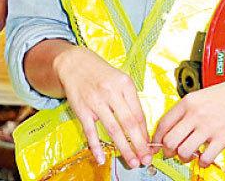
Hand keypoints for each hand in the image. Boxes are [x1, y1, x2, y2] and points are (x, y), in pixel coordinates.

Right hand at [53, 45, 150, 168]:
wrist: (74, 63)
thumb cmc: (101, 74)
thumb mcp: (120, 81)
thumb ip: (131, 102)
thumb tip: (141, 129)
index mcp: (125, 85)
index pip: (139, 114)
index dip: (145, 134)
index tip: (150, 147)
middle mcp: (111, 92)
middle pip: (129, 123)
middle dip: (139, 144)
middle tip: (146, 159)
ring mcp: (95, 101)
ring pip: (113, 129)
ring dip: (124, 148)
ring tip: (132, 161)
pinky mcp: (82, 109)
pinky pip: (90, 131)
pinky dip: (96, 146)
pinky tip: (101, 158)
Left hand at [152, 74, 224, 166]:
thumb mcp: (204, 96)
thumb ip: (191, 110)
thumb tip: (178, 127)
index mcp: (188, 102)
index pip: (163, 124)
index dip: (157, 139)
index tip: (157, 146)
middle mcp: (195, 114)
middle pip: (169, 140)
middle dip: (168, 152)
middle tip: (173, 154)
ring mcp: (208, 126)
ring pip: (183, 151)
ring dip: (185, 158)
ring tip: (192, 155)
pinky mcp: (223, 137)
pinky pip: (204, 157)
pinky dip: (202, 162)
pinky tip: (206, 158)